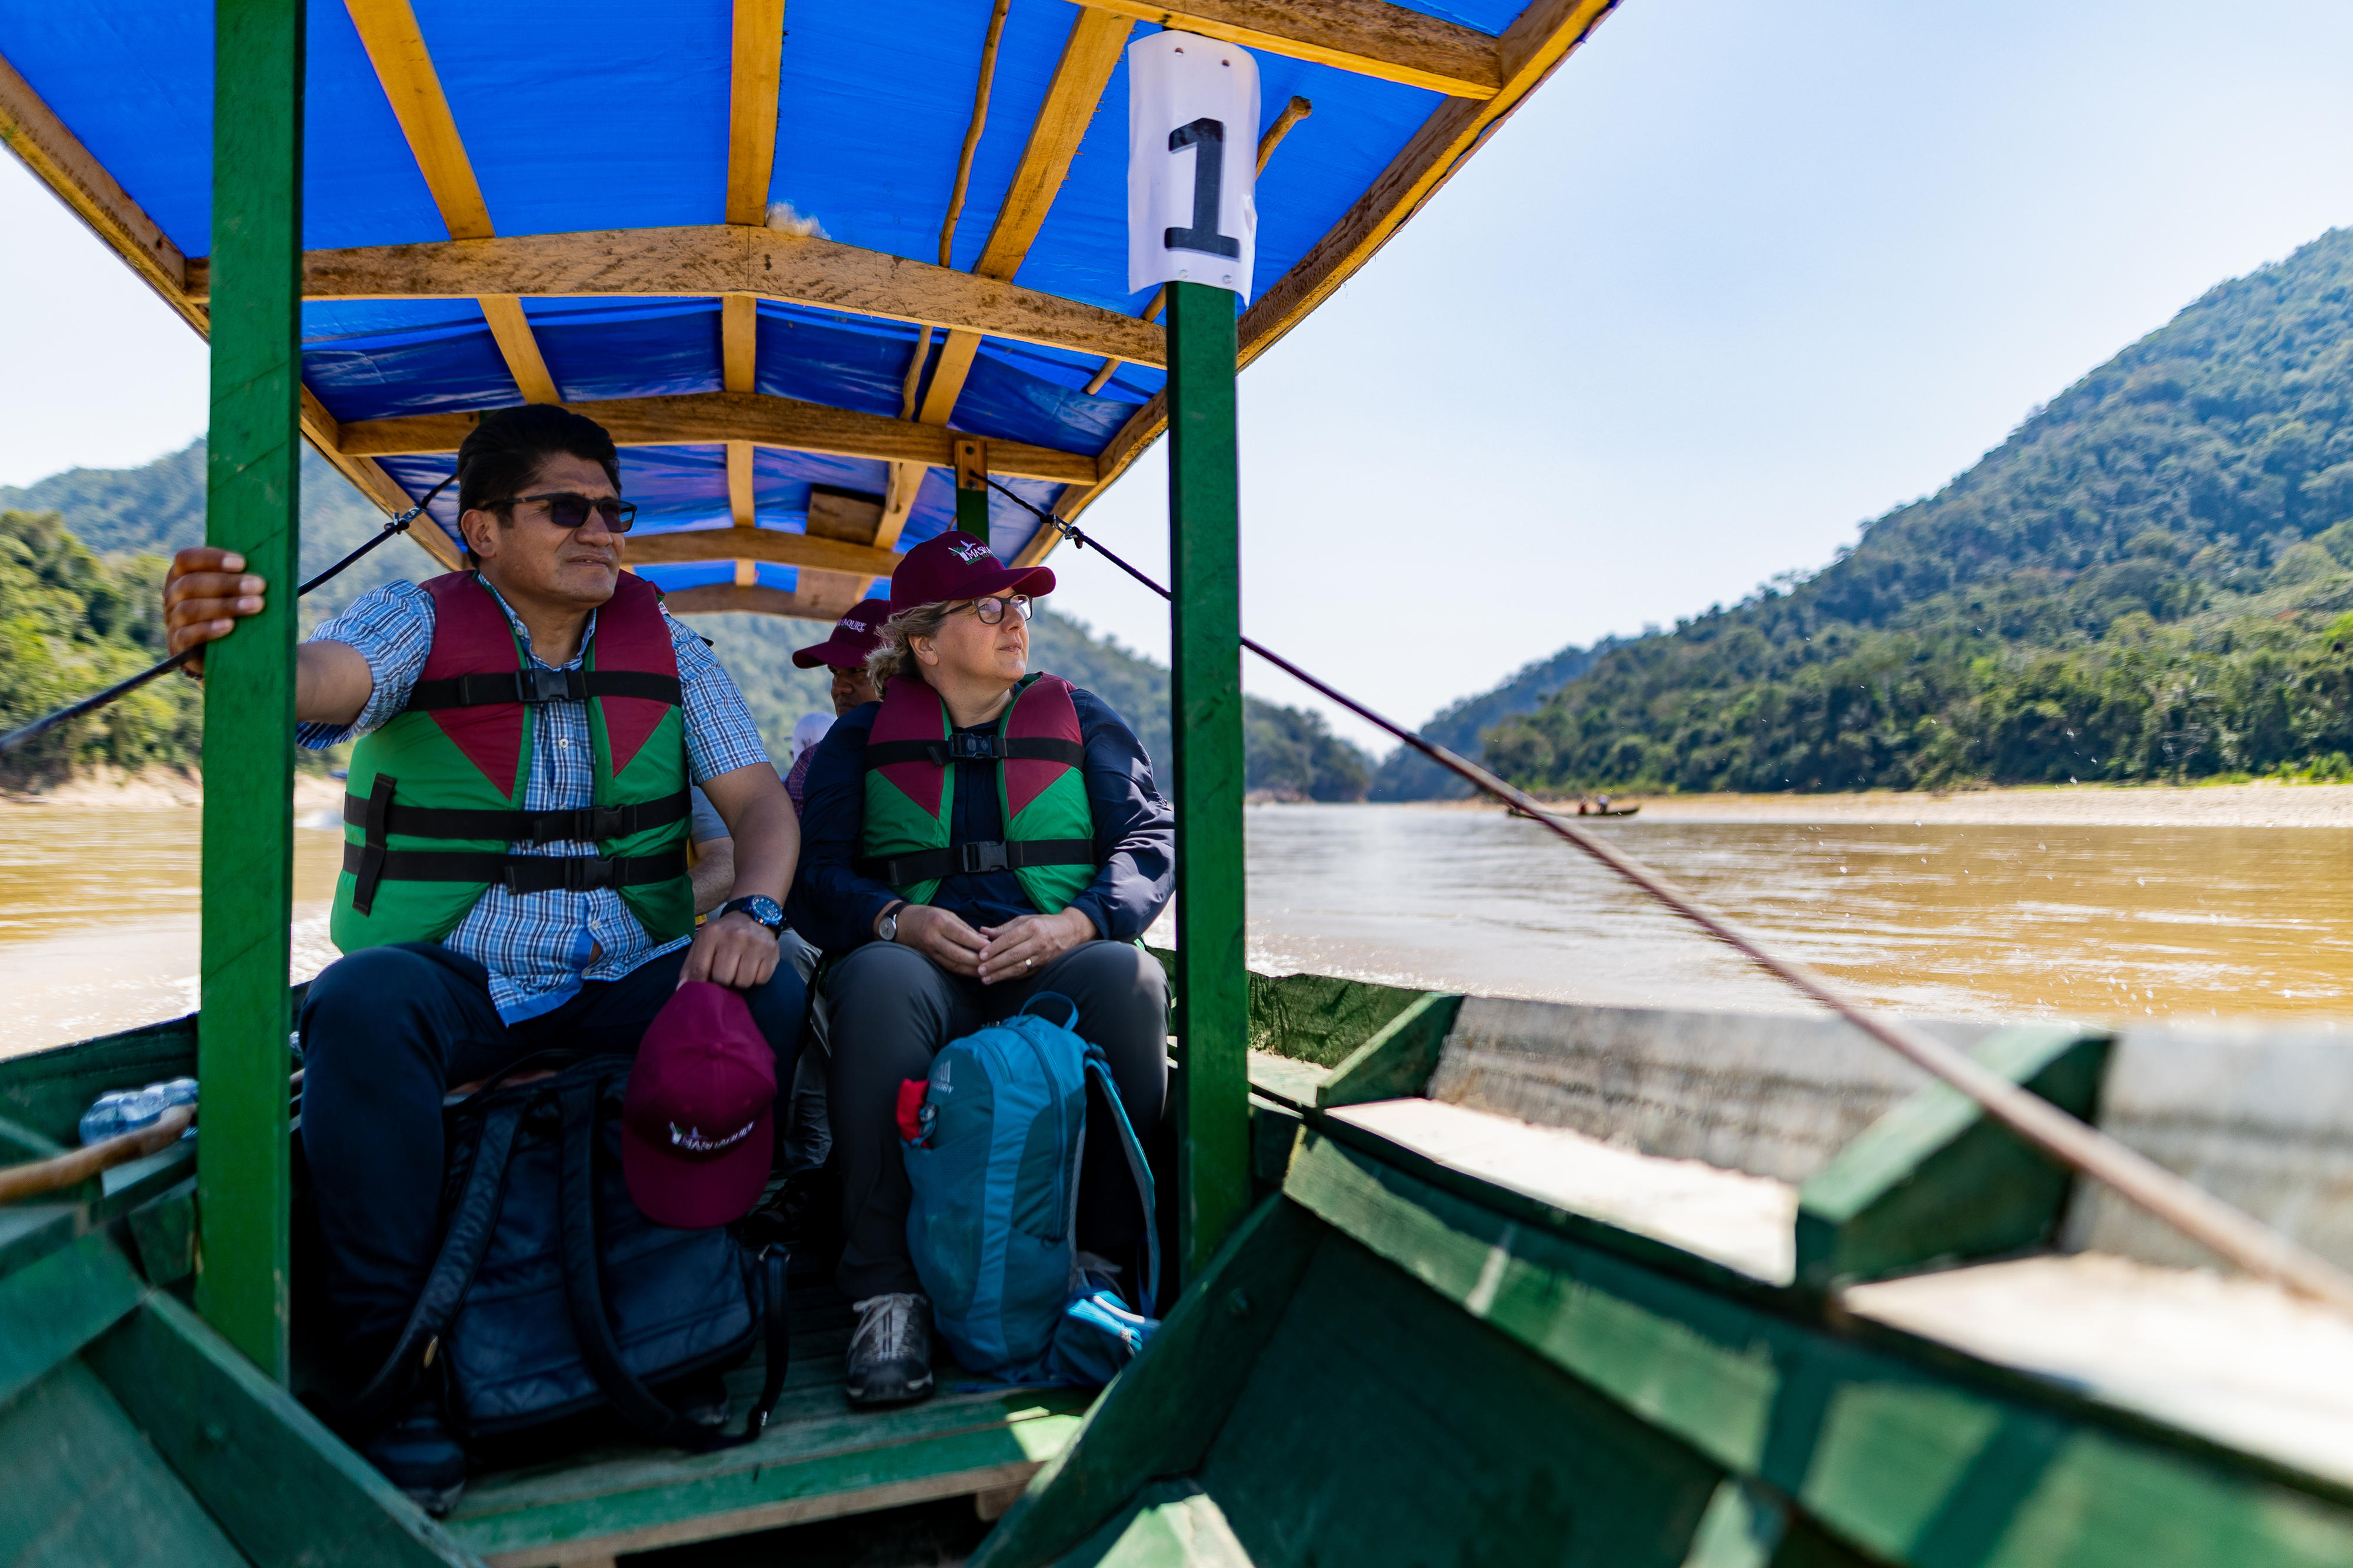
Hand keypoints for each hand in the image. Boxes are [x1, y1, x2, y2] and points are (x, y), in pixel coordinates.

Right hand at [164, 547, 266, 675]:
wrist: (223, 651)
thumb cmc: (233, 611)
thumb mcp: (234, 591)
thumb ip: (241, 577)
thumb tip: (268, 564)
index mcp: (182, 575)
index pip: (186, 559)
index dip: (212, 559)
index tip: (242, 563)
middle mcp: (173, 595)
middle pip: (191, 584)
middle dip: (226, 583)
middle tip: (259, 585)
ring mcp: (173, 620)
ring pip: (190, 609)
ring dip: (224, 605)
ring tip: (256, 605)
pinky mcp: (177, 644)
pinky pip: (188, 635)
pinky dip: (209, 629)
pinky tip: (230, 626)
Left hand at [681, 911, 779, 989]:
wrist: (752, 917)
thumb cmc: (723, 937)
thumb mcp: (703, 944)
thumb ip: (691, 967)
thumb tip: (681, 990)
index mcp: (712, 934)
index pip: (700, 969)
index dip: (699, 985)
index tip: (703, 989)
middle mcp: (734, 936)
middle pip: (723, 978)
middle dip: (723, 982)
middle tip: (725, 975)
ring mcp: (754, 942)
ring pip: (743, 982)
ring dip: (740, 982)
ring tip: (739, 971)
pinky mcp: (771, 950)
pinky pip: (761, 980)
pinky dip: (756, 979)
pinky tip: (753, 968)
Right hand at [890, 903, 986, 978]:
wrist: (902, 924)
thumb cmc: (927, 915)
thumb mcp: (946, 914)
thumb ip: (965, 927)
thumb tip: (984, 939)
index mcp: (939, 923)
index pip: (961, 936)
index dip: (977, 943)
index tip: (992, 947)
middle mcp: (933, 939)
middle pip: (958, 954)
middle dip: (976, 960)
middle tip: (992, 962)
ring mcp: (930, 951)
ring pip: (953, 964)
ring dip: (971, 969)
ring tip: (986, 971)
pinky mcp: (930, 959)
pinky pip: (948, 967)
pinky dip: (962, 970)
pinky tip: (973, 972)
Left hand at [976, 908, 1094, 984]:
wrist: (1071, 932)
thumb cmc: (1044, 924)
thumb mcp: (1025, 920)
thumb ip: (1004, 928)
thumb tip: (982, 932)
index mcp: (1033, 927)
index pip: (1010, 939)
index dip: (995, 948)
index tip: (981, 955)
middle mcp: (1039, 942)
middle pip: (1013, 955)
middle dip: (995, 964)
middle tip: (980, 970)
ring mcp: (1043, 956)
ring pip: (1019, 967)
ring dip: (1001, 974)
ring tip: (986, 979)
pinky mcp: (1044, 967)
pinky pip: (1026, 973)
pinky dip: (1011, 977)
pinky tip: (1000, 979)